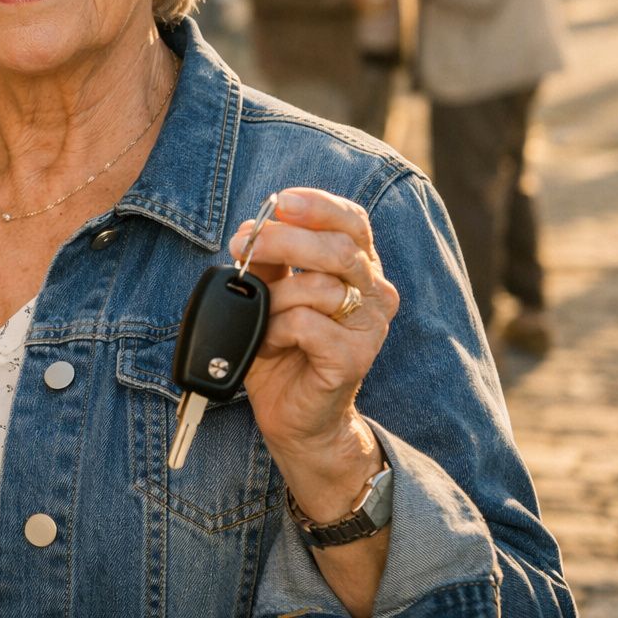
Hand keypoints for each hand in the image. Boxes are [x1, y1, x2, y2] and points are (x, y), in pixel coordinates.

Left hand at [229, 189, 399, 514]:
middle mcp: (374, 293)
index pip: (353, 221)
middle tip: (243, 243)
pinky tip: (269, 340)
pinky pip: (308, 325)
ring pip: (321, 286)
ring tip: (259, 312)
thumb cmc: (284, 350)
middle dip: (284, 240)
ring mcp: (369, 328)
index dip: (318, 206)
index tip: (280, 201)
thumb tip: (250, 231)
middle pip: (339, 248)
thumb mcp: (270, 295)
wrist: (297, 416)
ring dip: (274, 295)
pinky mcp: (354, 358)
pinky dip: (276, 328)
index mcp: (358, 269)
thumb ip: (268, 262)